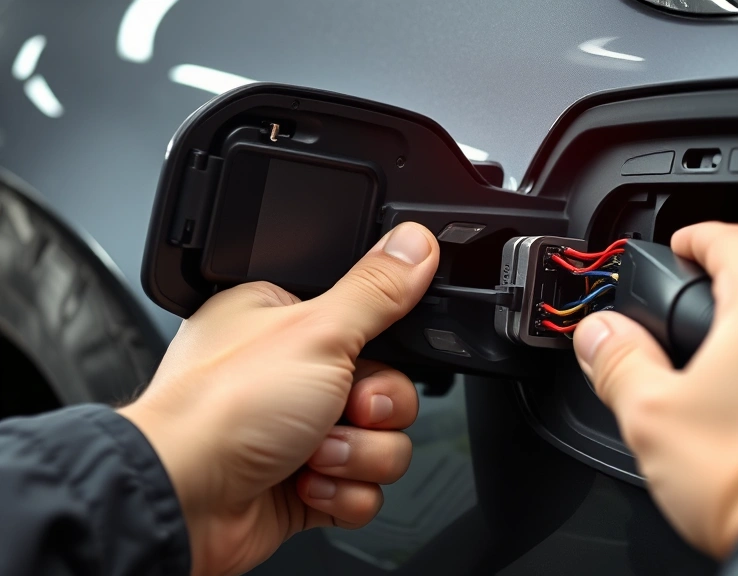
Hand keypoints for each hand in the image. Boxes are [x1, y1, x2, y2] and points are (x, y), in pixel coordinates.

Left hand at [118, 222, 439, 575]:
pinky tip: (304, 483)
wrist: (182, 501)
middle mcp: (294, 378)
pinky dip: (342, 493)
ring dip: (356, 455)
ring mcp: (300, 434)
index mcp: (289, 325)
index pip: (374, 327)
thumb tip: (414, 243)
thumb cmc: (220, 408)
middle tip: (343, 409)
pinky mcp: (306, 484)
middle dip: (373, 412)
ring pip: (383, 444)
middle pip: (389, 391)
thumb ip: (376, 289)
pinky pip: (363, 490)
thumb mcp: (316, 331)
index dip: (388, 347)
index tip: (377, 354)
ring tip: (312, 453)